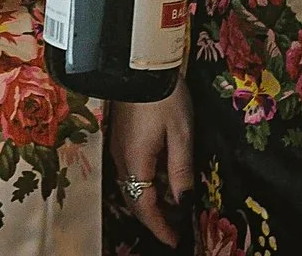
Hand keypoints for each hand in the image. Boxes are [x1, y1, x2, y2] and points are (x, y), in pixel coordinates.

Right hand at [108, 87, 195, 245]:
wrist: (139, 63)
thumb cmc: (164, 98)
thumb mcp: (181, 135)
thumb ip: (181, 171)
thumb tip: (183, 202)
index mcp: (135, 162)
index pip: (144, 206)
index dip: (160, 227)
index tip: (175, 240)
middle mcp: (121, 158)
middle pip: (133, 199)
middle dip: (153, 218)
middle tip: (175, 228)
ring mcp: (117, 146)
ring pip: (130, 185)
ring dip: (148, 200)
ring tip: (171, 207)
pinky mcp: (119, 135)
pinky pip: (130, 170)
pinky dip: (144, 183)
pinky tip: (160, 178)